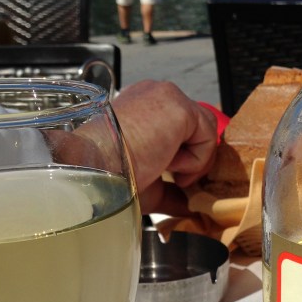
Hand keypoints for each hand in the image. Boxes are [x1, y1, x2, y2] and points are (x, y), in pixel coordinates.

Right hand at [112, 81, 217, 214]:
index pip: (180, 126)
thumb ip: (172, 190)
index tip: (174, 179)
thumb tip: (191, 206)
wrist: (94, 172)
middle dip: (193, 158)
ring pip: (205, 131)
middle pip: (196, 126)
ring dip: (192, 160)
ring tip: (165, 170)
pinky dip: (195, 160)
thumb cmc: (110, 180)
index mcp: (141, 107)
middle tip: (173, 179)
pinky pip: (207, 136)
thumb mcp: (148, 184)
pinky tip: (166, 163)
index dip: (184, 155)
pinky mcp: (179, 106)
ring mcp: (166, 96)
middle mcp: (153, 95)